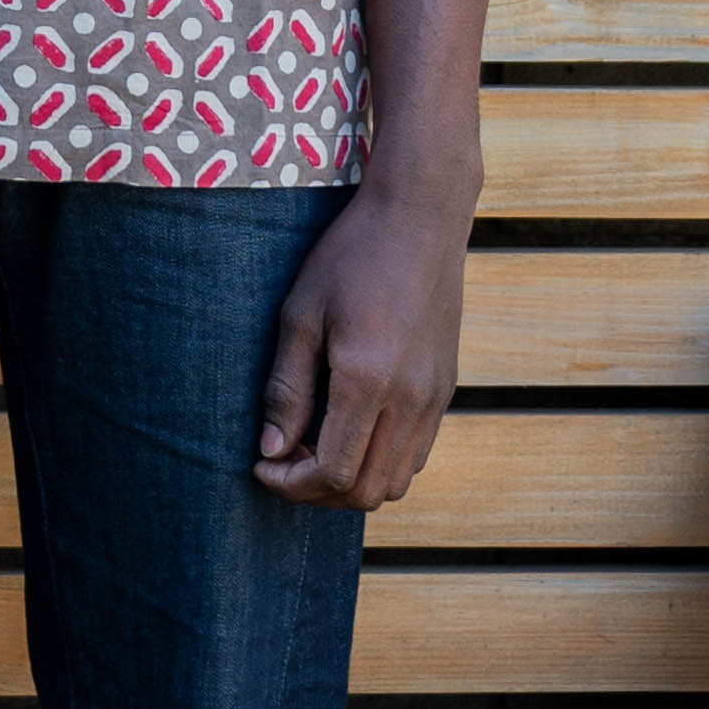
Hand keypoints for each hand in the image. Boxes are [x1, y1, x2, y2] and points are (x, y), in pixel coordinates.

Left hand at [253, 175, 470, 512]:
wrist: (421, 217)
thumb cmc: (351, 256)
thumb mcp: (300, 315)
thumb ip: (287, 388)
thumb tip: (272, 450)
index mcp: (367, 379)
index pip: (331, 471)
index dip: (289, 483)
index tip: (262, 464)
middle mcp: (410, 398)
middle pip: (365, 491)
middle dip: (316, 491)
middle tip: (284, 461)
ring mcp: (435, 397)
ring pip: (396, 482)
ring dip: (350, 482)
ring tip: (315, 447)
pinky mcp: (446, 388)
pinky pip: (416, 454)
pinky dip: (380, 462)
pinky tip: (350, 429)